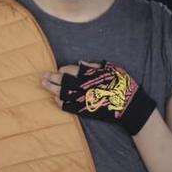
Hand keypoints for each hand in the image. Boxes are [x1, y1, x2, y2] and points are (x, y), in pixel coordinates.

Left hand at [42, 61, 156, 135]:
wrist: (129, 106)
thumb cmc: (123, 85)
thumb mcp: (112, 69)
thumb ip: (95, 65)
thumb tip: (81, 62)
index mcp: (88, 74)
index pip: (69, 70)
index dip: (63, 70)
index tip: (61, 71)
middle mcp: (82, 86)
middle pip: (61, 81)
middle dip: (51, 78)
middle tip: (42, 76)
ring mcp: (82, 98)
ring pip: (61, 93)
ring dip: (51, 89)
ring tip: (43, 85)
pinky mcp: (84, 110)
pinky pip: (67, 106)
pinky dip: (59, 102)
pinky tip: (55, 99)